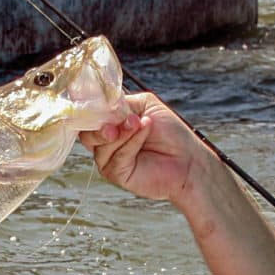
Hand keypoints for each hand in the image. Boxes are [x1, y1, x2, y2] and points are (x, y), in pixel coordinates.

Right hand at [79, 92, 206, 205]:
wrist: (188, 158)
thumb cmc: (170, 131)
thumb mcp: (144, 105)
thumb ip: (121, 103)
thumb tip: (101, 104)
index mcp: (108, 125)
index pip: (87, 117)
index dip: (89, 109)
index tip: (97, 100)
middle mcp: (104, 143)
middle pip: (86, 133)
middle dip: (101, 123)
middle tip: (124, 117)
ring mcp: (109, 160)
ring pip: (100, 145)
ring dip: (122, 130)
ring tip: (141, 123)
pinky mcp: (116, 174)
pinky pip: (116, 157)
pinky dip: (131, 141)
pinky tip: (145, 131)